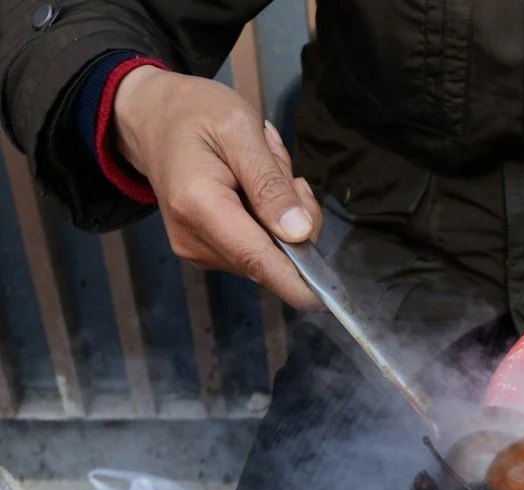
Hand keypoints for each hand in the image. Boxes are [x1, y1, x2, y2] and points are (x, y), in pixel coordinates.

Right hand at [113, 67, 323, 309]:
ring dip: (281, 215)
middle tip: (278, 165)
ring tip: (259, 167)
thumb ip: (270, 183)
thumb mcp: (239, 129)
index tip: (328, 300)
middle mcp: (195, 241)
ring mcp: (199, 252)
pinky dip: (267, 221)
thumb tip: (299, 234)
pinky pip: (257, 248)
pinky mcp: (206, 253)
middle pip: (271, 257)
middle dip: (294, 219)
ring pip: (269, 253)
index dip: (297, 283)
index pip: (258, 260)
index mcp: (199, 207)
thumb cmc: (196, 114)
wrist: (154, 118)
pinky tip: (250, 185)